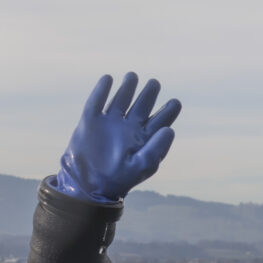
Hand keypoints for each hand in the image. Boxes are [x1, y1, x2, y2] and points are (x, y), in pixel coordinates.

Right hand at [55, 72, 181, 202]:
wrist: (87, 185)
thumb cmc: (118, 180)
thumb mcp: (141, 167)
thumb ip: (156, 149)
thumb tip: (170, 129)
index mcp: (143, 139)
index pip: (160, 120)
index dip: (169, 110)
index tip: (175, 103)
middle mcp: (128, 129)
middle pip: (142, 105)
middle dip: (149, 93)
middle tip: (154, 84)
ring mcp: (109, 123)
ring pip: (121, 99)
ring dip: (127, 87)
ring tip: (132, 76)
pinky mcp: (91, 121)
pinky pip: (96, 101)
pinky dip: (101, 90)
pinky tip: (107, 79)